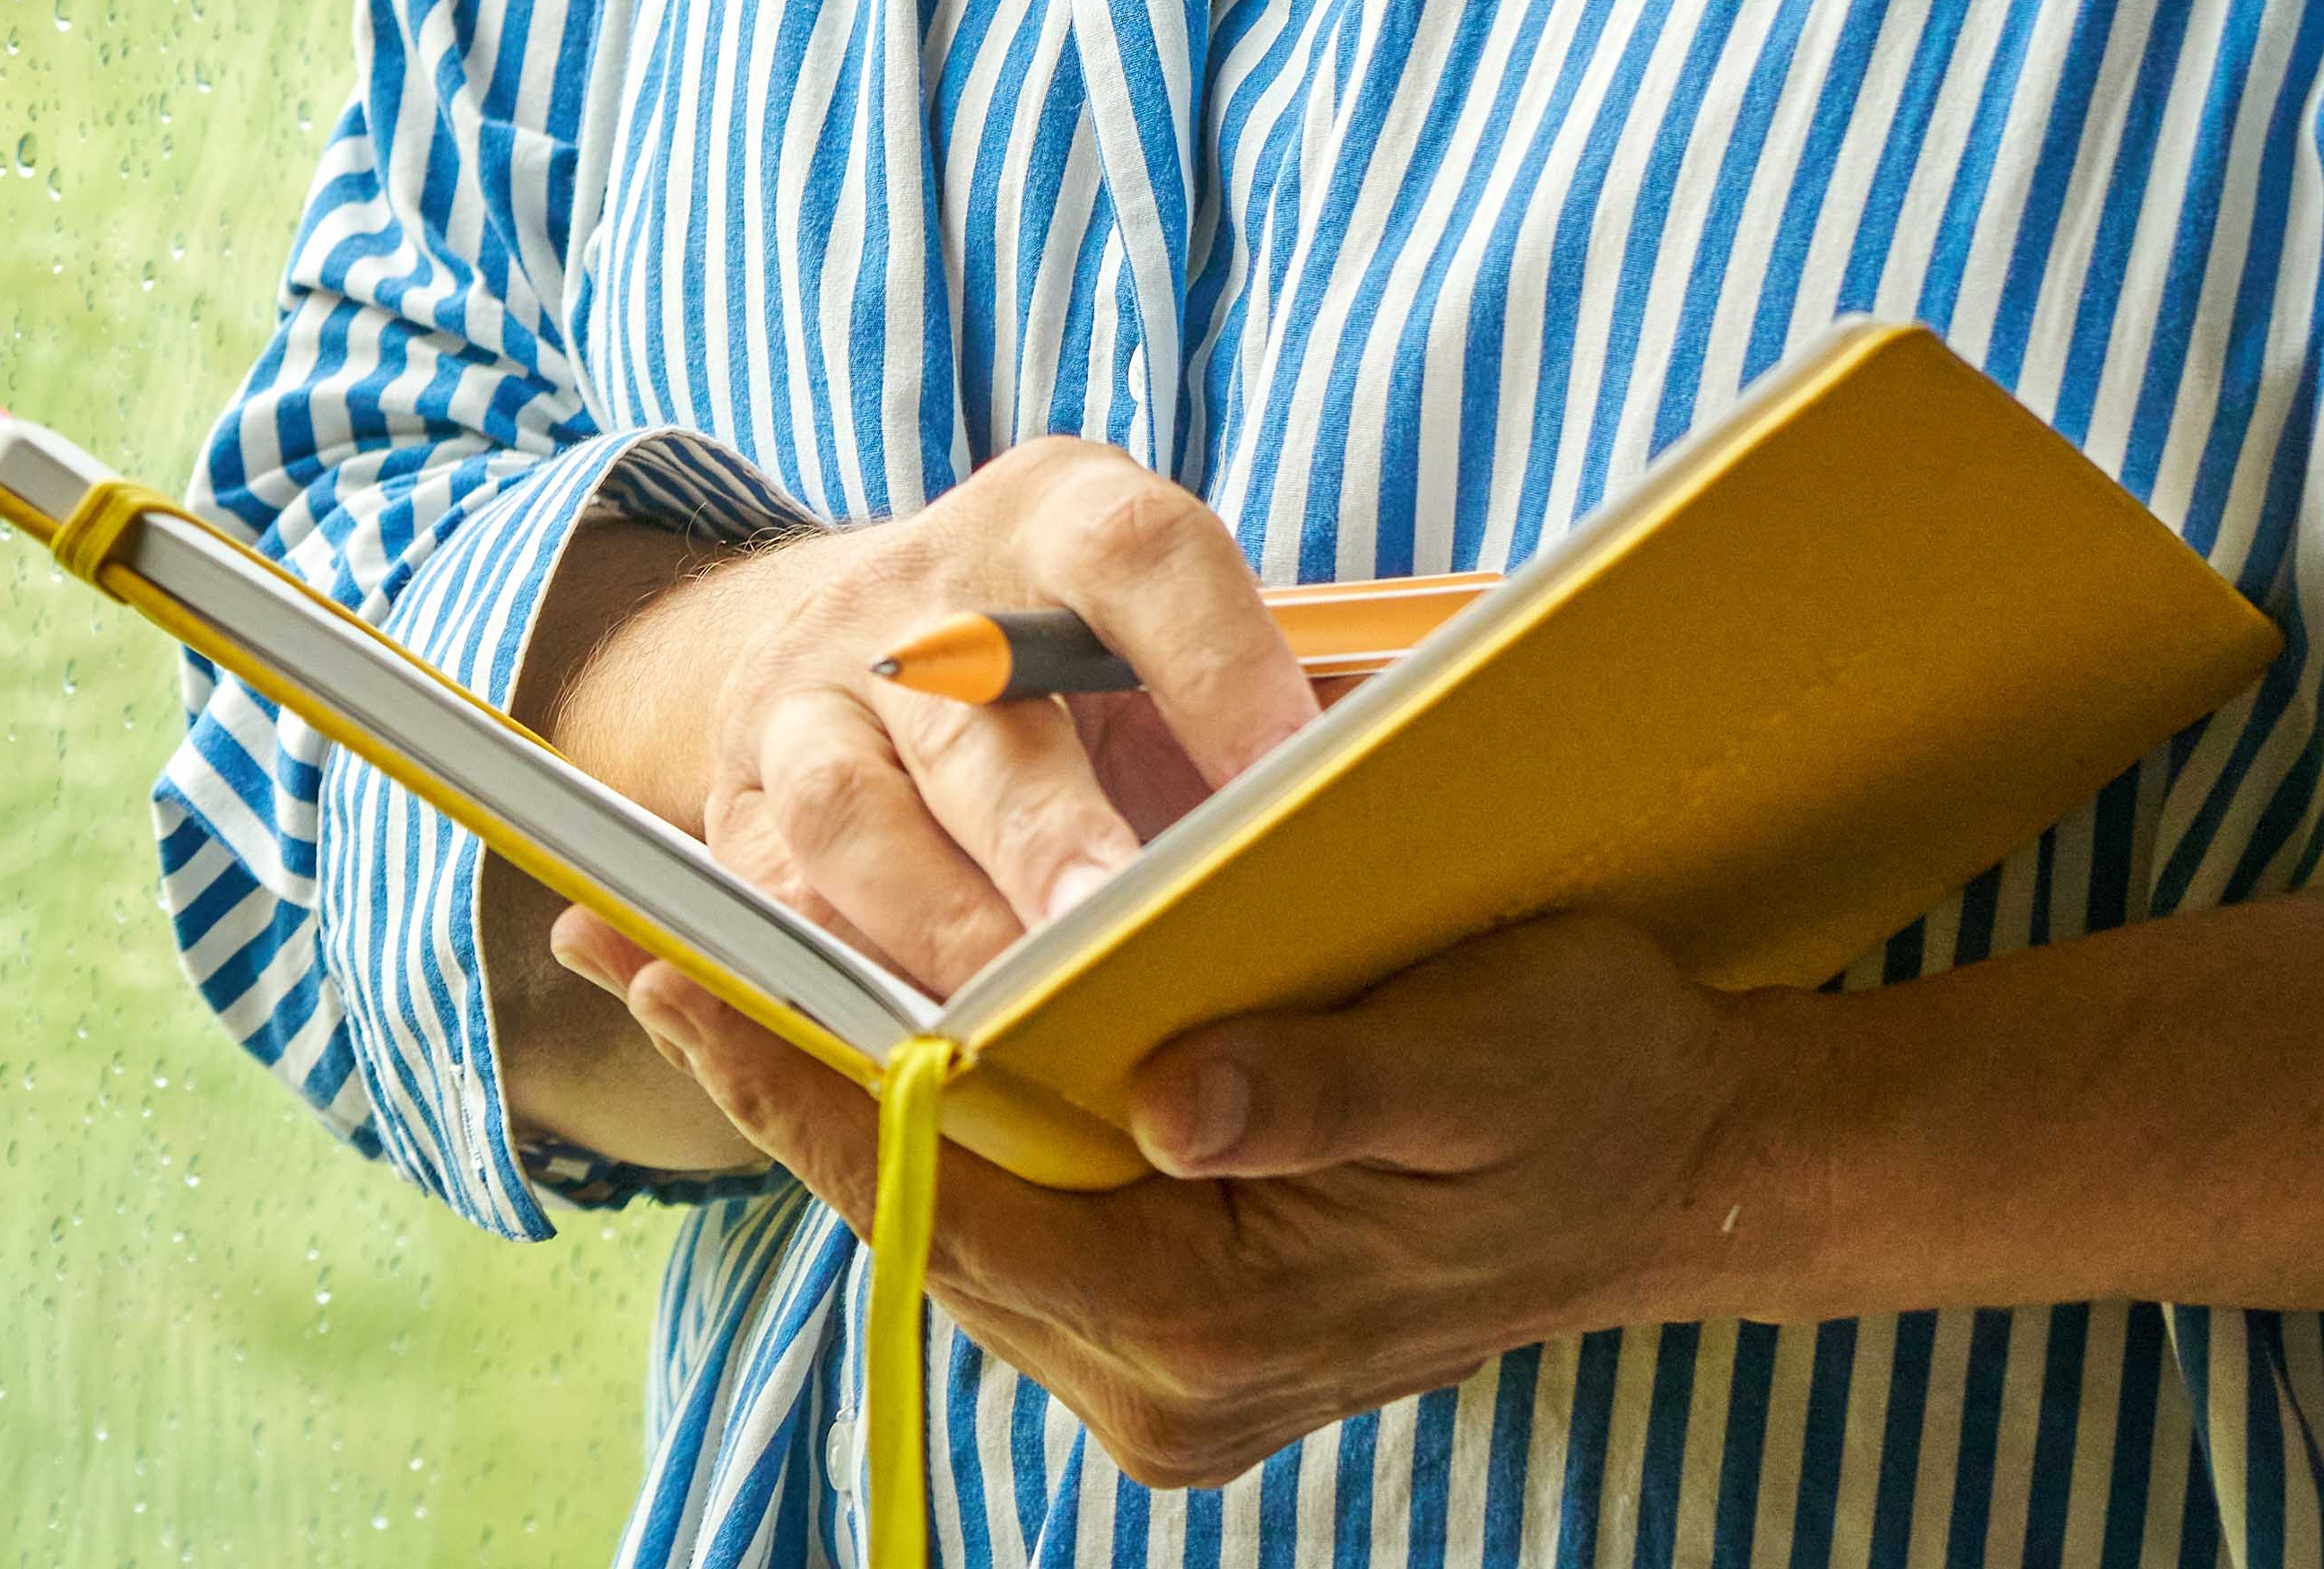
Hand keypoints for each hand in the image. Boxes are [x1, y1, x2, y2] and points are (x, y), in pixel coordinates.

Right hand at [541, 439, 1326, 998]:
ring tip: (1014, 1026)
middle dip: (1050, 830)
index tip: (1297, 775)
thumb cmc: (1091, 670)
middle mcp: (919, 592)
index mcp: (1055, 516)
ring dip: (932, 923)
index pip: (1136, 553)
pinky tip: (917, 1060)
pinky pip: (770, 905)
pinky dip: (835, 986)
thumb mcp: (1179, 635)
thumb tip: (1446, 777)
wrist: (881, 644)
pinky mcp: (735, 806)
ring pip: (844, 805)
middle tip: (1121, 929)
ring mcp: (807, 695)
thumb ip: (1292, 698)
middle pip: (977, 703)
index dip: (1215, 659)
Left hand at [565, 895, 1801, 1490]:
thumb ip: (1323, 1086)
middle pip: (921, 1216)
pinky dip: (939, 1128)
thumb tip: (1169, 1102)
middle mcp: (1172, 1386)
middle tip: (631, 937)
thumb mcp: (1485, 1053)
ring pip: (954, 1226)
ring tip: (711, 966)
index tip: (671, 977)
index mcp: (1227, 1317)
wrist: (1692, 1175)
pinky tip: (872, 1030)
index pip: (957, 1195)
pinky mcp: (1178, 1342)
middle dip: (780, 1075)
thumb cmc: (1600, 1081)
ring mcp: (1170, 1381)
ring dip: (847, 1098)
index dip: (804, 1083)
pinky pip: (1016, 1229)